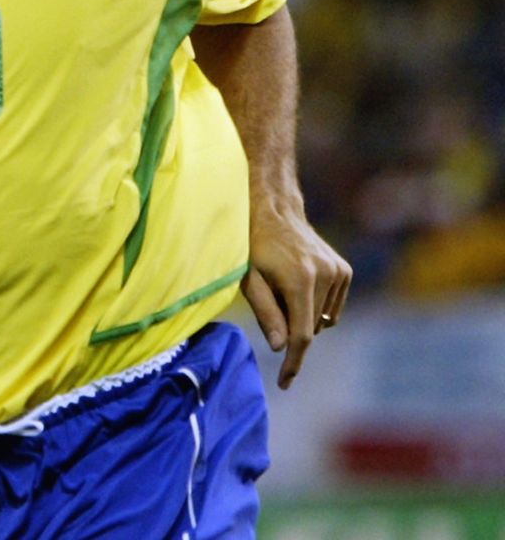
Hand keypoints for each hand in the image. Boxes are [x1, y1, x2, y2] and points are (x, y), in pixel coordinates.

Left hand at [242, 199, 351, 389]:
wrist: (273, 209)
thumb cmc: (250, 244)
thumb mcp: (248, 278)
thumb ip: (265, 313)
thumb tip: (279, 347)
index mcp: (300, 281)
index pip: (301, 335)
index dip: (293, 362)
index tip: (285, 383)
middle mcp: (326, 276)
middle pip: (310, 328)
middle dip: (290, 331)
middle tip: (269, 304)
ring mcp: (339, 272)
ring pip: (322, 320)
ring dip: (303, 317)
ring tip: (282, 289)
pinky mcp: (344, 270)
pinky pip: (332, 307)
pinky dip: (316, 307)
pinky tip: (298, 284)